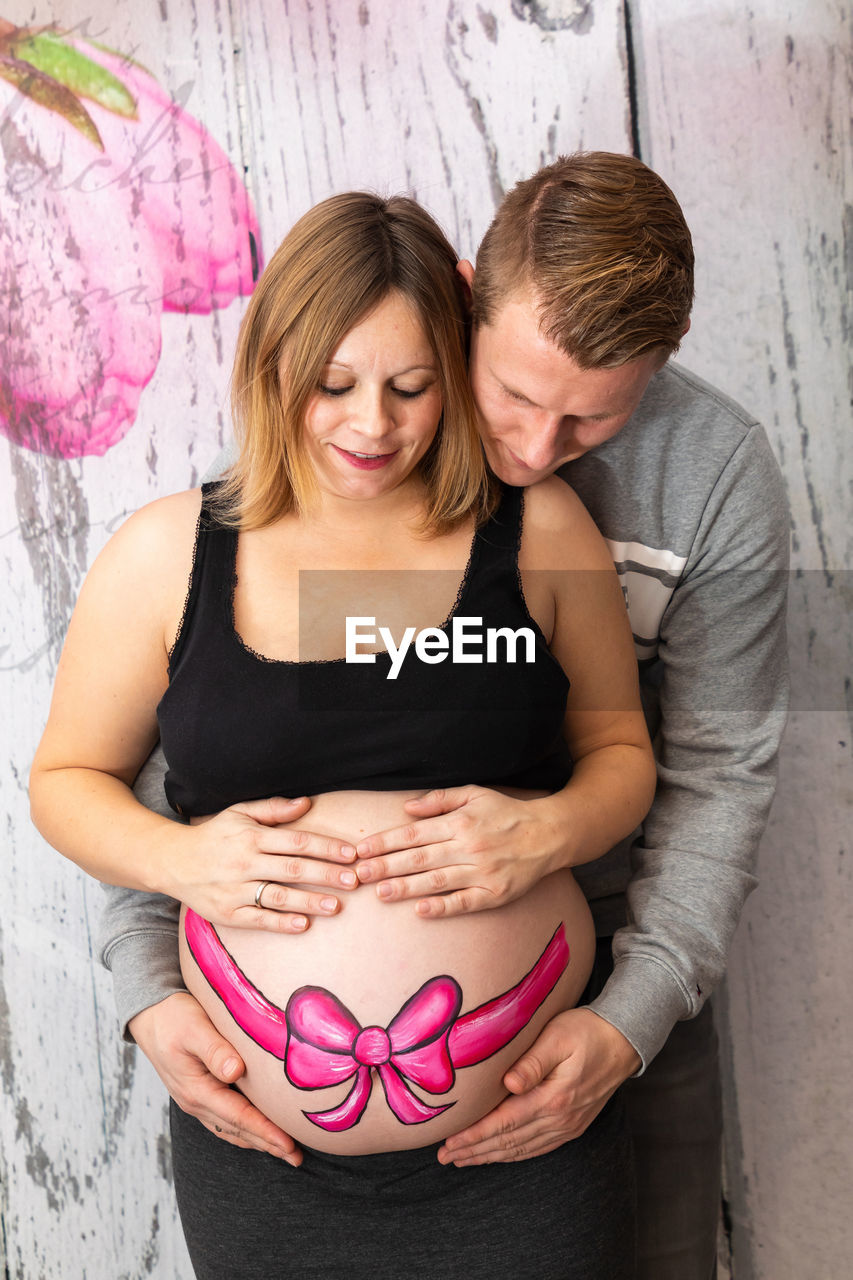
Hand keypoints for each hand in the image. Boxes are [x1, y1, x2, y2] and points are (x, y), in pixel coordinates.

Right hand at [129, 993, 301, 1164]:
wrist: (151, 1014)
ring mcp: (196, 1100)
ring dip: (258, 1141)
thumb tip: (235, 1071)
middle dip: (268, 1145)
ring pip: (231, 1129)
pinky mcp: (199, 1093)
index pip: (238, 1116)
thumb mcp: (194, 1029)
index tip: (288, 1144)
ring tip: (284, 1151)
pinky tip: (258, 1131)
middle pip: (237, 1130)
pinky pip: (225, 1120)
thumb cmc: (174, 1017)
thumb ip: (215, 1050)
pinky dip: (244, 1130)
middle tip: (297, 1158)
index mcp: (196, 1090)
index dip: (265, 1131)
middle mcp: (196, 1102)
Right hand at [163, 795, 358, 930]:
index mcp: (251, 837)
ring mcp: (234, 890)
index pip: (297, 841)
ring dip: (309, 902)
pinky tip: (304, 925)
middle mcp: (244, 863)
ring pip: (278, 896)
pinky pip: (257, 919)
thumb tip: (307, 803)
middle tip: (355, 880)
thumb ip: (273, 809)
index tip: (351, 854)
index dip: (326, 847)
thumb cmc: (214, 836)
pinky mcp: (227, 913)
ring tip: (337, 905)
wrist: (171, 861)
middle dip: (326, 874)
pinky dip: (281, 923)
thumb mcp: (239, 813)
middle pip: (293, 869)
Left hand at [354, 786, 557, 916]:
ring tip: (380, 893)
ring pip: (438, 881)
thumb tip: (406, 808)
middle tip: (359, 875)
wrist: (549, 834)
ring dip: (407, 888)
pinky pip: (465, 902)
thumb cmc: (506, 813)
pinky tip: (421, 910)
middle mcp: (469, 846)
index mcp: (461, 822)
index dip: (386, 842)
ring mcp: (483, 871)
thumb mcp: (474, 794)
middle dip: (387, 866)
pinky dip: (443, 907)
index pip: (415, 833)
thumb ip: (439, 800)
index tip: (361, 850)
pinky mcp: (496, 893)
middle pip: (420, 858)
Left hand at [436, 1008, 640, 1164]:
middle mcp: (560, 1119)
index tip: (450, 1142)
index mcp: (553, 1098)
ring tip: (463, 1160)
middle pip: (509, 1141)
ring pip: (521, 1149)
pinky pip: (537, 1148)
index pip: (504, 1123)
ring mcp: (567, 1126)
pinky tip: (499, 1155)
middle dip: (474, 1151)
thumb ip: (532, 1061)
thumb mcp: (558, 1036)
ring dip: (490, 1156)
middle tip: (444, 1157)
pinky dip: (514, 1155)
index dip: (475, 1135)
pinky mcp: (572, 1126)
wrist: (622, 1041)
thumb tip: (509, 1083)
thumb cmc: (586, 1031)